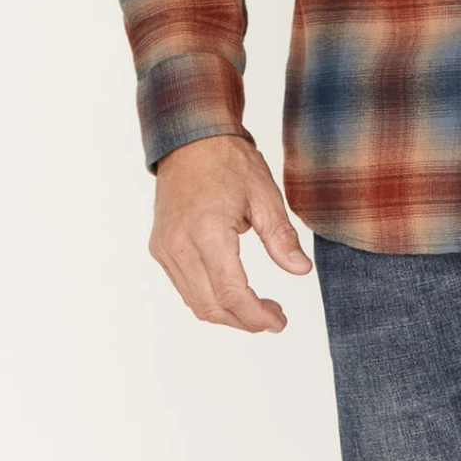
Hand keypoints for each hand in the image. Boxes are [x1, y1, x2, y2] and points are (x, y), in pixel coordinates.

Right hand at [150, 134, 313, 331]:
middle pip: (210, 306)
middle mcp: (179, 246)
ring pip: (194, 302)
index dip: (256, 316)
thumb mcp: (265, 195)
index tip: (279, 321)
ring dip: (226, 313)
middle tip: (273, 317)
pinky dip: (208, 297)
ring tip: (256, 306)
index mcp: (206, 232)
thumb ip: (281, 238)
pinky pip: (183, 286)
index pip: (231, 293)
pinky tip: (232, 290)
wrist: (191, 139)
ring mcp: (165, 248)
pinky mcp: (160, 247)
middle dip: (244, 320)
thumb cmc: (229, 161)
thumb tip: (300, 270)